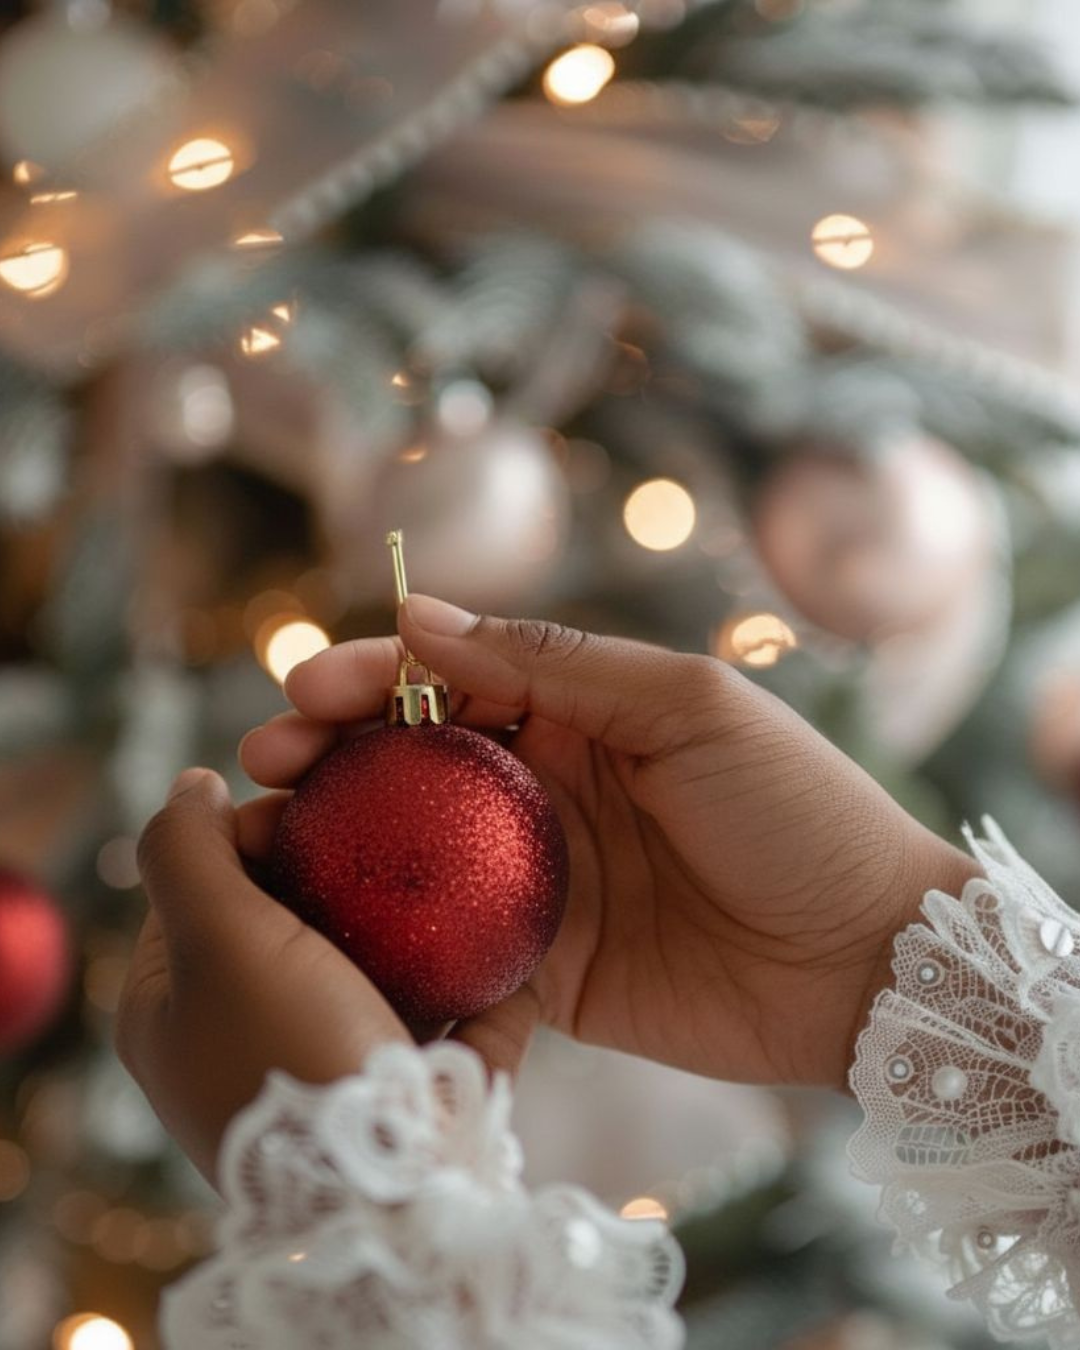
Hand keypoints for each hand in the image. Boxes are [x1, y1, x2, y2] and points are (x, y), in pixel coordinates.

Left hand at [117, 768, 538, 1182]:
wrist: (382, 1193)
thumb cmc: (286, 1058)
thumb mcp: (214, 940)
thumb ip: (185, 851)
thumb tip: (193, 784)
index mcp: (174, 1006)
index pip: (203, 882)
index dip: (255, 831)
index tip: (315, 809)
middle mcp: (241, 1034)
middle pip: (290, 913)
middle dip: (340, 869)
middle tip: (386, 835)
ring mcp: (322, 1060)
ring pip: (368, 956)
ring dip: (409, 916)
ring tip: (448, 868)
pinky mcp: (396, 1084)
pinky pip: (435, 1008)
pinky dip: (464, 976)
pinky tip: (494, 937)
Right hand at [241, 595, 980, 1092]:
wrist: (865, 962)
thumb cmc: (797, 811)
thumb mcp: (689, 705)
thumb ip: (557, 666)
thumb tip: (424, 617)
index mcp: (584, 715)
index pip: (454, 679)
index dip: (374, 676)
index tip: (307, 688)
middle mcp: (550, 790)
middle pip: (415, 761)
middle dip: (333, 752)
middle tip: (266, 760)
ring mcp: (541, 880)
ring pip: (415, 850)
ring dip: (338, 839)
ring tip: (265, 834)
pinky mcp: (544, 967)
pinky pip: (448, 946)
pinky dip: (385, 935)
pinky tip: (323, 925)